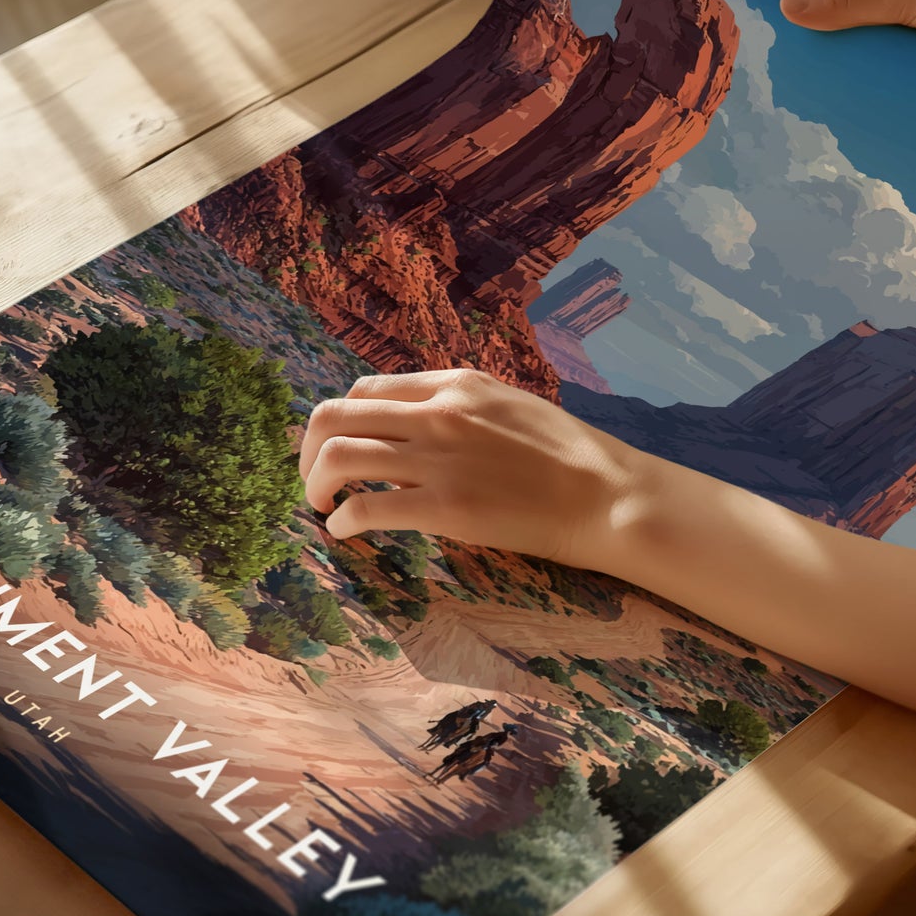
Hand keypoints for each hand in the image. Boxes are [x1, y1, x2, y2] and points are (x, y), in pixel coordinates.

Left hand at [298, 369, 644, 562]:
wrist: (607, 495)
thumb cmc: (568, 456)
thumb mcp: (509, 405)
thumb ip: (459, 407)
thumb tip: (415, 426)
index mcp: (453, 384)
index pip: (365, 389)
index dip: (339, 420)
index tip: (337, 447)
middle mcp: (437, 412)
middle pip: (335, 416)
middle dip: (308, 450)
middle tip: (313, 480)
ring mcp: (438, 459)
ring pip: (338, 456)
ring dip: (315, 484)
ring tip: (321, 506)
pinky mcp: (444, 507)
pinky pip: (366, 507)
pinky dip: (342, 520)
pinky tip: (345, 531)